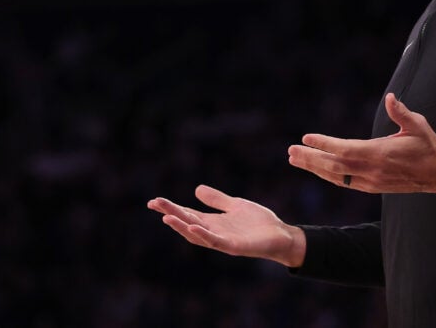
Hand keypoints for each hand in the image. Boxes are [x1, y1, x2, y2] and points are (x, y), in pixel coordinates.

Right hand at [146, 185, 305, 266]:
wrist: (280, 235)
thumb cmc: (259, 223)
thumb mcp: (235, 205)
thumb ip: (217, 200)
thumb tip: (196, 189)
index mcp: (214, 221)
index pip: (188, 213)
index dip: (172, 208)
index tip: (154, 201)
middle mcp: (214, 231)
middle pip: (187, 222)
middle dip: (171, 213)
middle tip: (154, 203)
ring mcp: (222, 240)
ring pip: (196, 234)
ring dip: (181, 226)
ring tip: (167, 217)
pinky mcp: (234, 246)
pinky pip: (215, 241)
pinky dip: (202, 234)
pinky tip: (192, 226)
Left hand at [287, 93, 435, 195]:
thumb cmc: (428, 145)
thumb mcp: (418, 125)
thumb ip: (401, 112)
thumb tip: (391, 97)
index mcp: (380, 153)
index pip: (345, 150)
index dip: (324, 144)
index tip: (306, 137)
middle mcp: (372, 170)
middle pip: (334, 166)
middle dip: (311, 158)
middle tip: (290, 151)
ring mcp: (371, 181)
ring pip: (336, 176)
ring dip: (314, 168)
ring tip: (296, 160)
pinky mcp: (373, 186)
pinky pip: (344, 182)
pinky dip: (328, 175)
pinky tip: (317, 170)